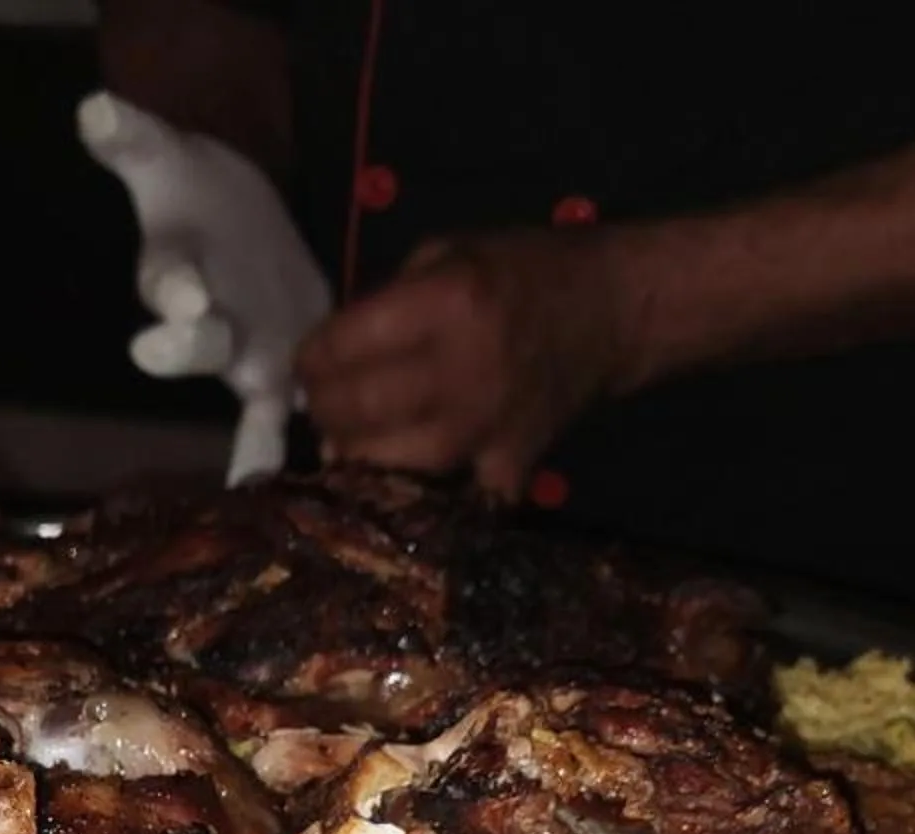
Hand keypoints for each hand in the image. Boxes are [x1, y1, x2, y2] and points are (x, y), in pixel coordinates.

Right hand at [79, 91, 333, 481]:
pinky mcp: (292, 373)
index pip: (167, 283)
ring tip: (256, 476)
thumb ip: (130, 139)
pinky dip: (306, 446)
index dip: (174, 292)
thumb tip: (94, 108)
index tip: (181, 297)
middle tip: (192, 355)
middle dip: (193, 352)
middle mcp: (205, 324)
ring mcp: (246, 355)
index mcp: (175, 273)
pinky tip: (328, 483)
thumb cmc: (191, 192)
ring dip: (257, 430)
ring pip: (252, 398)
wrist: (233, 220)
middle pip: (198, 346)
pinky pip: (295, 421)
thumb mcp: (164, 158)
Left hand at [295, 226, 646, 496]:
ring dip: (357, 455)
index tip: (303, 365)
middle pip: (363, 407)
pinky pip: (459, 499)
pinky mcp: (514, 462)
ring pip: (395, 462)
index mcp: (448, 301)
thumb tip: (332, 354)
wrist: (611, 310)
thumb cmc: (523, 271)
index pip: (348, 343)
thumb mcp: (448, 252)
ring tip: (345, 440)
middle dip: (324, 409)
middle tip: (318, 405)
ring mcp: (490, 423)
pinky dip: (428, 497)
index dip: (311, 358)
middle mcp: (466, 366)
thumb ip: (387, 299)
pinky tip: (403, 483)